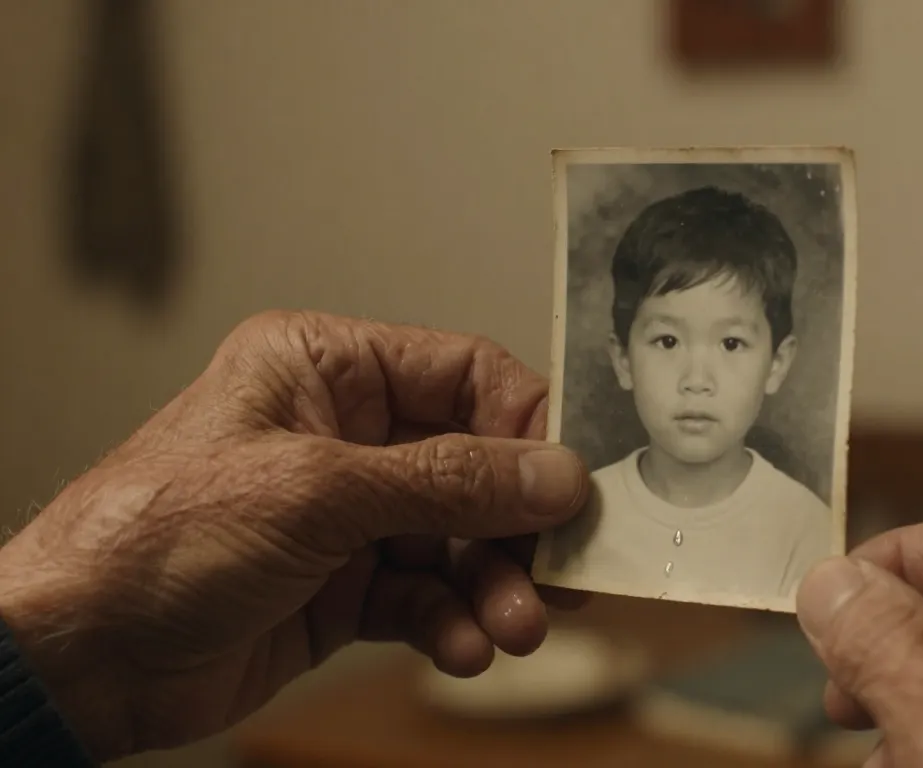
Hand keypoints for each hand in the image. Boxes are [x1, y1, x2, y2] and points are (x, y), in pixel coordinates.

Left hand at [0, 311, 588, 761]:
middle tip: (564, 574)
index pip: (465, 375)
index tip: (577, 481)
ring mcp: (345, 515)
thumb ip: (448, 481)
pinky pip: (425, 596)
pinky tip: (461, 648)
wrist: (79, 659)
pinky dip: (452, 623)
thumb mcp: (317, 494)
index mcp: (325, 369)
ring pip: (458, 540)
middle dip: (518, 526)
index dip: (529, 426)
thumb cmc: (156, 540)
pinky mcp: (343, 586)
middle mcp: (342, 434)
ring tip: (515, 627)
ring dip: (495, 585)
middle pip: (475, 466)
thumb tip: (555, 474)